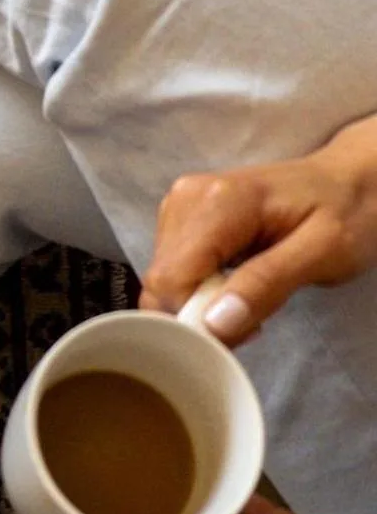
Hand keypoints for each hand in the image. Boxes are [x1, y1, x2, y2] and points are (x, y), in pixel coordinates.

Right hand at [141, 113, 376, 342]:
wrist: (349, 181)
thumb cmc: (346, 214)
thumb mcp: (323, 253)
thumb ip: (267, 285)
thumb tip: (214, 324)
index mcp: (216, 202)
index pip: (171, 277)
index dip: (195, 316)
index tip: (243, 332)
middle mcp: (185, 198)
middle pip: (163, 279)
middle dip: (200, 311)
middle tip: (254, 319)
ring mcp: (179, 203)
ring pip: (164, 277)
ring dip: (200, 301)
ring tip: (250, 297)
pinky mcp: (181, 214)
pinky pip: (173, 267)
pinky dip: (199, 287)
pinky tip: (234, 283)